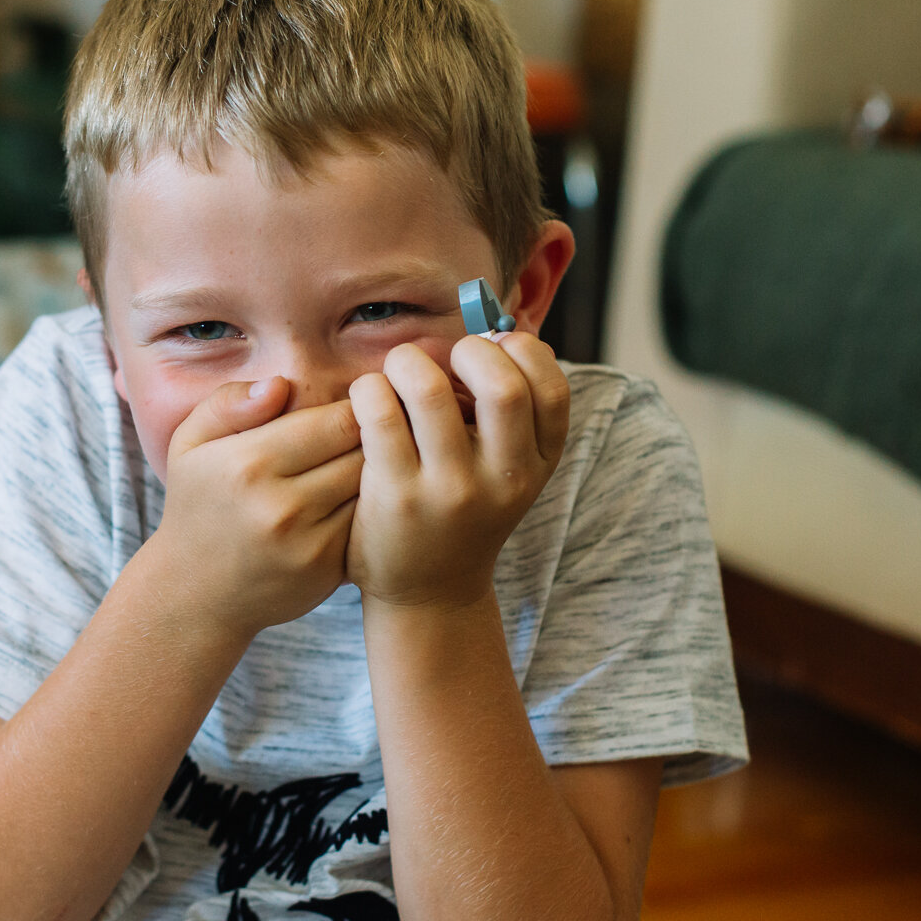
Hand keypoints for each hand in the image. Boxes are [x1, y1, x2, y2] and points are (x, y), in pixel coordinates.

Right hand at [142, 377, 364, 640]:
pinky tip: (363, 500)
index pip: (338, 419)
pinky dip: (370, 509)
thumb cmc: (196, 507)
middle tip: (374, 431)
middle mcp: (280, 505)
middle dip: (374, 437)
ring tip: (370, 463)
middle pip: (364, 452)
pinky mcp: (327, 570)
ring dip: (378, 473)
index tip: (354, 406)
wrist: (194, 595)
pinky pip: (366, 523)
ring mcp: (307, 542)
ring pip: (372, 488)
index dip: (357, 407)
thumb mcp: (189, 445)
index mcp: (248, 463)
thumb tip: (280, 385)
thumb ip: (228, 404)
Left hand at [346, 334, 569, 609]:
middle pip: (503, 385)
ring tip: (398, 373)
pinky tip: (368, 400)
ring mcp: (450, 491)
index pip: (552, 388)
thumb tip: (496, 326)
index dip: (521, 350)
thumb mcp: (506, 469)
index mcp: (538, 464)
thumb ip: (509, 412)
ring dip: (407, 361)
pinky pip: (378, 411)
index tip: (492, 347)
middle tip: (444, 360)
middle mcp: (503, 479)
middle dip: (468, 350)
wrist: (428, 593)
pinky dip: (369, 388)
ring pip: (428, 389)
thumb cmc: (463, 511)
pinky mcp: (396, 498)